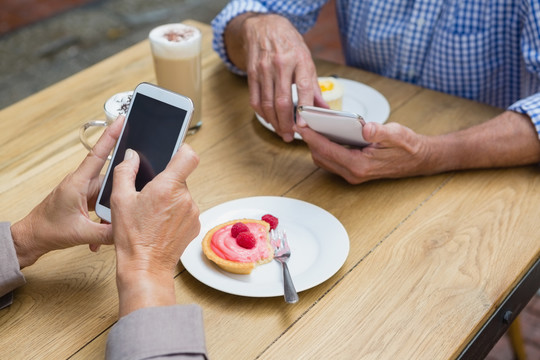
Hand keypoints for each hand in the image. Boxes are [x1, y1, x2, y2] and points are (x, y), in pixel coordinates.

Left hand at [11, 116, 124, 267]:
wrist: (32, 237)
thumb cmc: (48, 230)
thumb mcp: (81, 233)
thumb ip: (107, 232)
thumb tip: (127, 228)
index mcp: (78, 183)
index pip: (99, 154)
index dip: (111, 135)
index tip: (122, 119)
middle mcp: (82, 183)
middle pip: (112, 176)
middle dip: (122, 187)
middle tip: (132, 196)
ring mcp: (84, 190)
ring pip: (109, 192)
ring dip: (111, 211)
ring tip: (105, 225)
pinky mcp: (86, 198)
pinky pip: (103, 202)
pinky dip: (105, 217)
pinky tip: (100, 231)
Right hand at [110, 145, 199, 316]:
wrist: (145, 267)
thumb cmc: (131, 237)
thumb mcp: (119, 200)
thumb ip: (125, 171)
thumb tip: (131, 156)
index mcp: (167, 187)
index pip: (188, 156)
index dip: (182, 150)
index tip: (174, 152)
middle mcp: (185, 198)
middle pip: (180, 178)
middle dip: (166, 182)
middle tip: (149, 195)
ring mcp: (193, 212)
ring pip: (183, 195)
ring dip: (171, 199)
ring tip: (153, 214)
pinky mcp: (195, 225)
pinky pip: (186, 210)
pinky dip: (176, 213)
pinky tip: (161, 224)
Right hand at [226, 13, 324, 141]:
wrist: (264, 27)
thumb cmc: (289, 45)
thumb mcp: (307, 60)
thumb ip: (314, 86)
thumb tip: (323, 109)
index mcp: (299, 59)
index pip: (303, 88)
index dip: (303, 109)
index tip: (304, 126)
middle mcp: (280, 64)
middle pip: (282, 100)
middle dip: (286, 123)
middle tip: (290, 136)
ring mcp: (263, 69)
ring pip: (267, 103)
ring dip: (274, 122)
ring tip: (281, 132)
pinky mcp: (251, 73)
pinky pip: (255, 99)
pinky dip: (262, 113)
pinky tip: (269, 119)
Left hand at [297, 110, 539, 183]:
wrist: (420, 160)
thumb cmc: (408, 146)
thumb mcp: (397, 134)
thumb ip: (380, 131)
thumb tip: (365, 128)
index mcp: (360, 165)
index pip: (328, 150)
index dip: (312, 137)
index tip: (301, 125)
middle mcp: (353, 173)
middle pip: (321, 157)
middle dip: (310, 141)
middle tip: (301, 123)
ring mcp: (352, 174)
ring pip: (324, 160)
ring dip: (315, 145)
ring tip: (310, 127)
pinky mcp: (353, 171)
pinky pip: (332, 160)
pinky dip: (324, 148)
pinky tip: (325, 133)